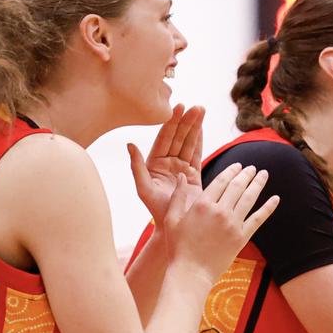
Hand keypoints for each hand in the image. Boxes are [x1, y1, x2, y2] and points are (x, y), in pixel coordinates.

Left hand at [129, 105, 204, 224]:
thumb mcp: (143, 188)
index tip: (177, 108)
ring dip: (195, 126)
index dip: (171, 123)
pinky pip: (197, 153)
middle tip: (195, 107)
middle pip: (178, 137)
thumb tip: (130, 144)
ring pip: (188, 142)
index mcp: (154, 163)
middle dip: (186, 121)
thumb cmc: (156, 210)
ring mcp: (181, 167)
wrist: (174, 226)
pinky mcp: (193, 174)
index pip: (164, 138)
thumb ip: (136, 166)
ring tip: (201, 110)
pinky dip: (200, 139)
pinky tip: (202, 127)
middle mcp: (167, 162)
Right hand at [163, 163, 279, 282]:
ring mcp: (233, 224)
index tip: (238, 165)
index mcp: (202, 204)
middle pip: (237, 186)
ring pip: (249, 198)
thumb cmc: (178, 247)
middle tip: (252, 167)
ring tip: (263, 174)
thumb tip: (181, 176)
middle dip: (246, 174)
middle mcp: (220, 211)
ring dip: (258, 184)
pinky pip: (258, 219)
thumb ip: (177, 196)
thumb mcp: (171, 219)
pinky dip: (268, 208)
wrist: (191, 273)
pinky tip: (276, 199)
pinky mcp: (242, 237)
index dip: (231, 171)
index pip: (221, 181)